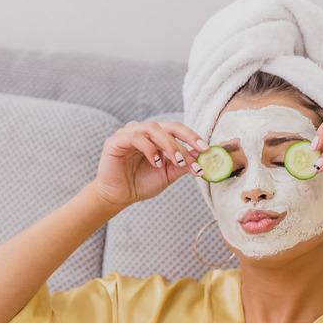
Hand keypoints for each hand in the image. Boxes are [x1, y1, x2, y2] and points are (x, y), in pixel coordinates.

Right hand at [93, 121, 207, 206]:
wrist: (119, 196)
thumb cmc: (141, 184)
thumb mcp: (168, 174)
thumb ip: (182, 164)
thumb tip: (200, 155)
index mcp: (157, 138)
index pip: (178, 131)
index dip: (193, 138)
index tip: (206, 150)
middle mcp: (144, 132)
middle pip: (169, 126)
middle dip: (186, 139)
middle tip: (198, 152)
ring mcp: (129, 133)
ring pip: (154, 128)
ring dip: (170, 145)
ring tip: (177, 163)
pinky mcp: (116, 140)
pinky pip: (136, 137)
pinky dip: (150, 149)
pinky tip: (156, 163)